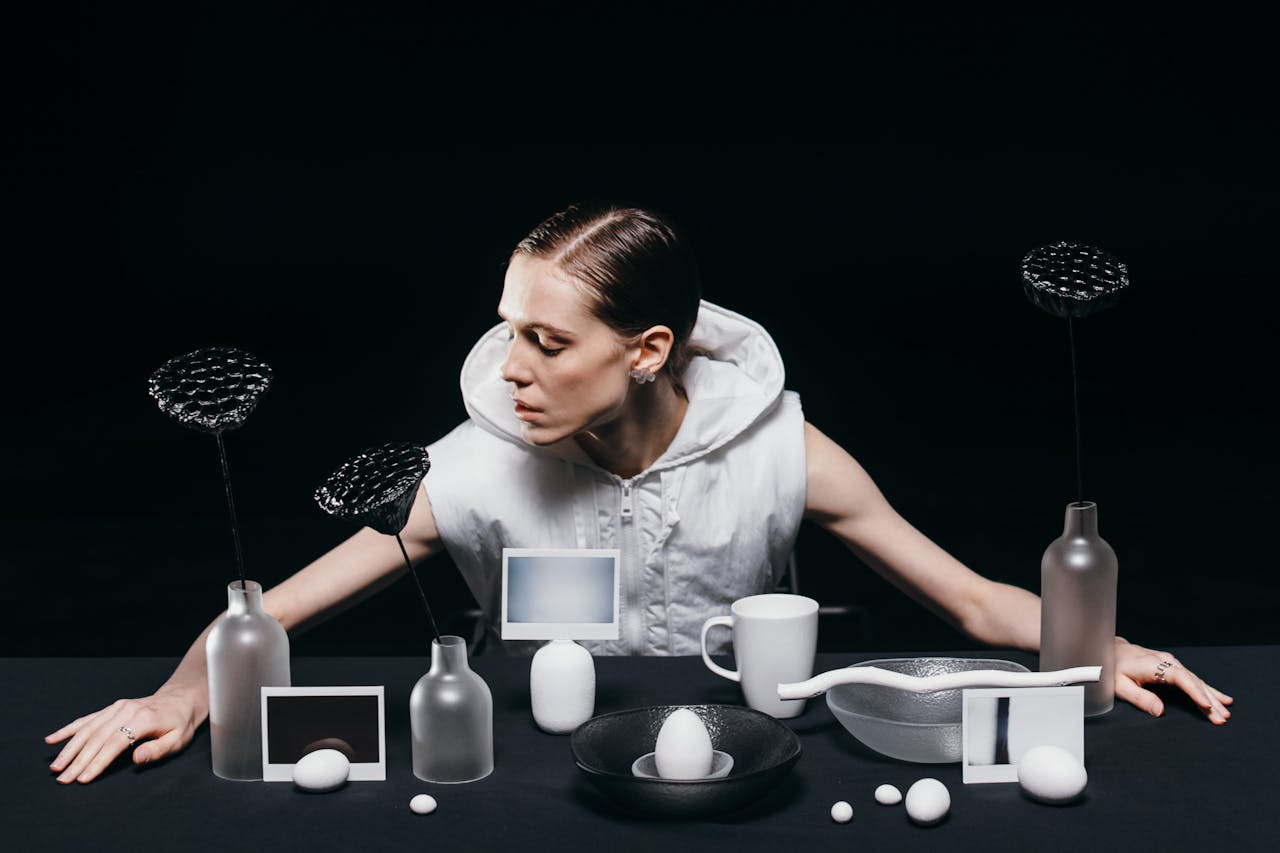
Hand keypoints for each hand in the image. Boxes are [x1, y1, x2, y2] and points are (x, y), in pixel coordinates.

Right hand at [45, 689, 202, 783]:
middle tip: (63, 779)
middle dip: (78, 760)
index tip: (83, 778)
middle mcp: (126, 711)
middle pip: (97, 738)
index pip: (115, 743)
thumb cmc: (179, 723)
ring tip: (56, 767)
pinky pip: (87, 719)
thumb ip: (157, 750)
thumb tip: (136, 759)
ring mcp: (117, 708)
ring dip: (70, 749)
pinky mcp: (111, 708)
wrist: (180, 699)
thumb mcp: (178, 739)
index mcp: (143, 719)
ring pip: (88, 729)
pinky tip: (52, 739)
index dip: (98, 761)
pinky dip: (68, 729)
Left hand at [1114, 636, 1232, 723]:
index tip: (1207, 706)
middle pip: (1192, 681)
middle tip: (1221, 718)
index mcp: (1154, 665)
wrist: (1110, 649)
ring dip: (1212, 696)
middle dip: (1209, 700)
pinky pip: (1193, 679)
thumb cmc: (1113, 668)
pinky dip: (1208, 690)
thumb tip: (1160, 711)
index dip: (1195, 692)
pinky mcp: (1172, 666)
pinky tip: (1222, 698)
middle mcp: (1166, 661)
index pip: (1180, 678)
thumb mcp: (1120, 685)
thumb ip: (1140, 698)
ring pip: (1196, 680)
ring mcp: (1170, 662)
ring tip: (1226, 712)